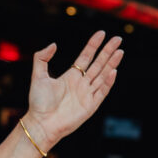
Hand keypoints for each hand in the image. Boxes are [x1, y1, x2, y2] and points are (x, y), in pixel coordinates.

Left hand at [25, 31, 122, 147]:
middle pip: (98, 63)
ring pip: (103, 75)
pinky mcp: (91, 106)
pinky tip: (114, 70)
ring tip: (120, 51)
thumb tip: (54, 44)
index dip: (94, 45)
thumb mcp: (38, 76)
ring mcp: (87, 94)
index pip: (86, 57)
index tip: (101, 33)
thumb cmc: (38, 102)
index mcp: (71, 76)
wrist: (41, 123)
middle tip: (118, 38)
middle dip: (108, 51)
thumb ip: (41, 58)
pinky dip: (108, 82)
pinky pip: (102, 91)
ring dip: (112, 63)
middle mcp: (81, 83)